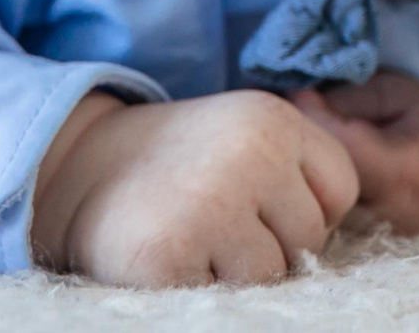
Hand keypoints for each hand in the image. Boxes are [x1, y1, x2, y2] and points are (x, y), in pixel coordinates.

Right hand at [27, 90, 358, 286]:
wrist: (78, 167)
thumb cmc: (178, 163)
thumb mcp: (244, 136)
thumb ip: (295, 170)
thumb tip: (332, 233)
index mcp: (272, 119)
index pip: (340, 189)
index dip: (305, 208)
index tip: (261, 204)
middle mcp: (249, 154)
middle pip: (309, 238)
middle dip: (271, 242)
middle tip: (218, 222)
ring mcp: (211, 205)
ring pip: (270, 275)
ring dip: (235, 271)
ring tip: (195, 238)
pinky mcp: (170, 255)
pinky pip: (223, 301)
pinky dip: (196, 288)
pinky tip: (170, 256)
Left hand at [288, 72, 418, 233]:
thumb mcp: (399, 95)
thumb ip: (350, 99)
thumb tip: (298, 100)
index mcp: (404, 169)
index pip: (342, 149)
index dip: (312, 120)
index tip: (296, 95)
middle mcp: (391, 212)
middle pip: (324, 186)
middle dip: (303, 152)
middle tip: (289, 121)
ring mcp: (380, 236)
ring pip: (322, 211)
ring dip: (308, 179)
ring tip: (300, 147)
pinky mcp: (372, 246)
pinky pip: (331, 224)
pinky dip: (318, 199)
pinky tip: (315, 174)